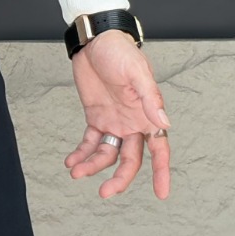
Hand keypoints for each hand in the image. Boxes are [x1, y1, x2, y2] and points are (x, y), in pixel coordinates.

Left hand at [65, 30, 170, 200]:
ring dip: (93, 166)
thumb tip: (163, 124)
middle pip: (130, 160)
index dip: (161, 172)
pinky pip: (89, 143)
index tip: (161, 194)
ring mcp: (114, 123)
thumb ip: (150, 99)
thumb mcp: (136, 73)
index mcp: (148, 115)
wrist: (95, 41)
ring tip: (76, 172)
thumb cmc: (120, 52)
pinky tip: (70, 162)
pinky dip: (80, 154)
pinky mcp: (96, 119)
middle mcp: (133, 123)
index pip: (159, 149)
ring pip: (107, 155)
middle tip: (105, 192)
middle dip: (119, 178)